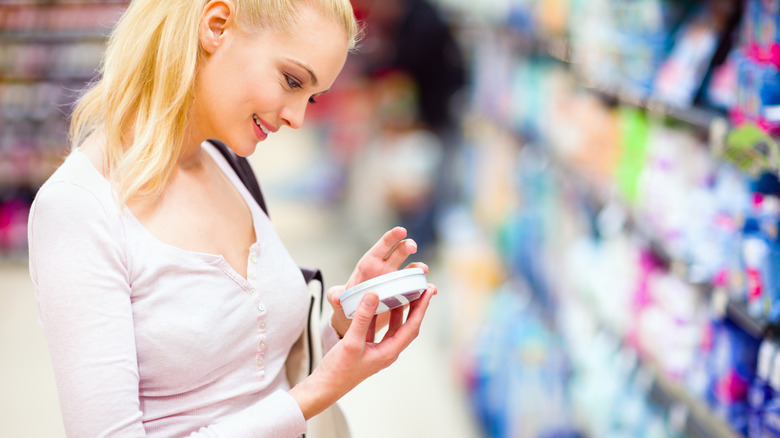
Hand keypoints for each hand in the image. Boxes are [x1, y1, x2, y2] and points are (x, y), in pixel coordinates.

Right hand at [290, 283, 435, 419]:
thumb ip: (363, 318)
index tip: (428, 292)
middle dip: (415, 308)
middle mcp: (388, 351)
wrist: (325, 386)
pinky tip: (375, 305)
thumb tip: (373, 295)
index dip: (421, 308)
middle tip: (421, 289)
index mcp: (389, 352)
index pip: (412, 326)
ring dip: (398, 311)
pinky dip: (380, 316)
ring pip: (394, 327)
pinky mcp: (368, 349)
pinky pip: (379, 329)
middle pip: (407, 326)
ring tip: (402, 293)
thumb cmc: (340, 370)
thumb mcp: (352, 342)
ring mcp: (378, 351)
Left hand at [327, 227, 428, 337]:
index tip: (401, 231)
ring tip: (424, 271)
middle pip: (398, 254)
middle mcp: (385, 270)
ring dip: (418, 269)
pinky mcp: (403, 295)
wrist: (356, 319)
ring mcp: (395, 282)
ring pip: (410, 271)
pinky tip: (432, 290)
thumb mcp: (338, 300)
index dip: (391, 238)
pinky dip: (425, 289)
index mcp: (369, 265)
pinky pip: (416, 289)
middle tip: (412, 245)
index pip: (381, 248)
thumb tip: (336, 296)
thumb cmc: (346, 303)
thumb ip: (336, 296)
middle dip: (406, 247)